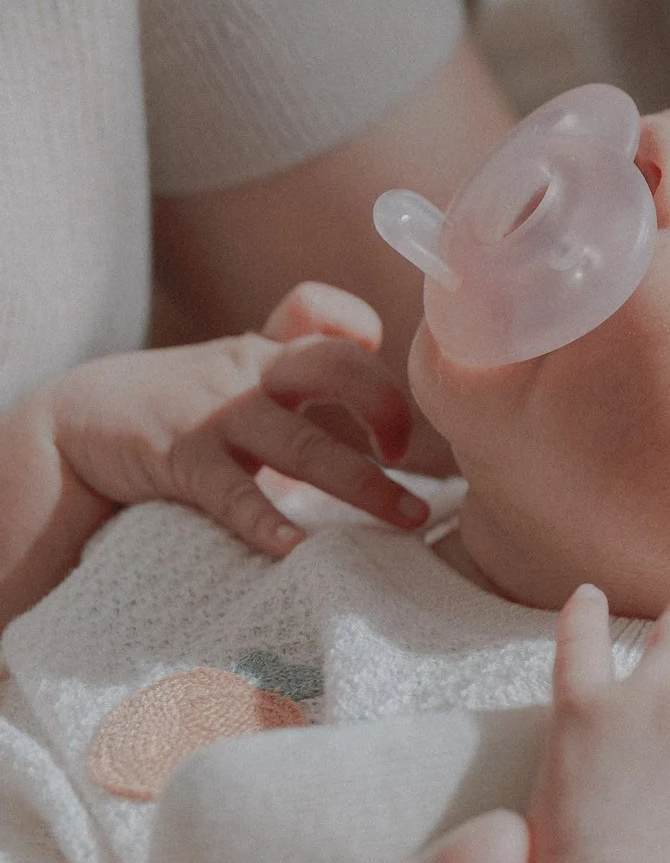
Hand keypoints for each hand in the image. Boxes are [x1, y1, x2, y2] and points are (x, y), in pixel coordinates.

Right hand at [44, 281, 428, 557]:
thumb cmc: (177, 409)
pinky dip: (267, 523)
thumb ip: (299, 390)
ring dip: (363, 484)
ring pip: (304, 444)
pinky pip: (234, 494)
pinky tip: (296, 550)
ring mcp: (216, 415)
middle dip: (386, 407)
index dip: (361, 327)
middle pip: (335, 366)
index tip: (388, 374)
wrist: (70, 424)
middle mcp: (249, 375)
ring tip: (407, 518)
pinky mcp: (180, 459)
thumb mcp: (239, 383)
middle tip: (404, 454)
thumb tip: (384, 429)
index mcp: (267, 354)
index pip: (319, 311)